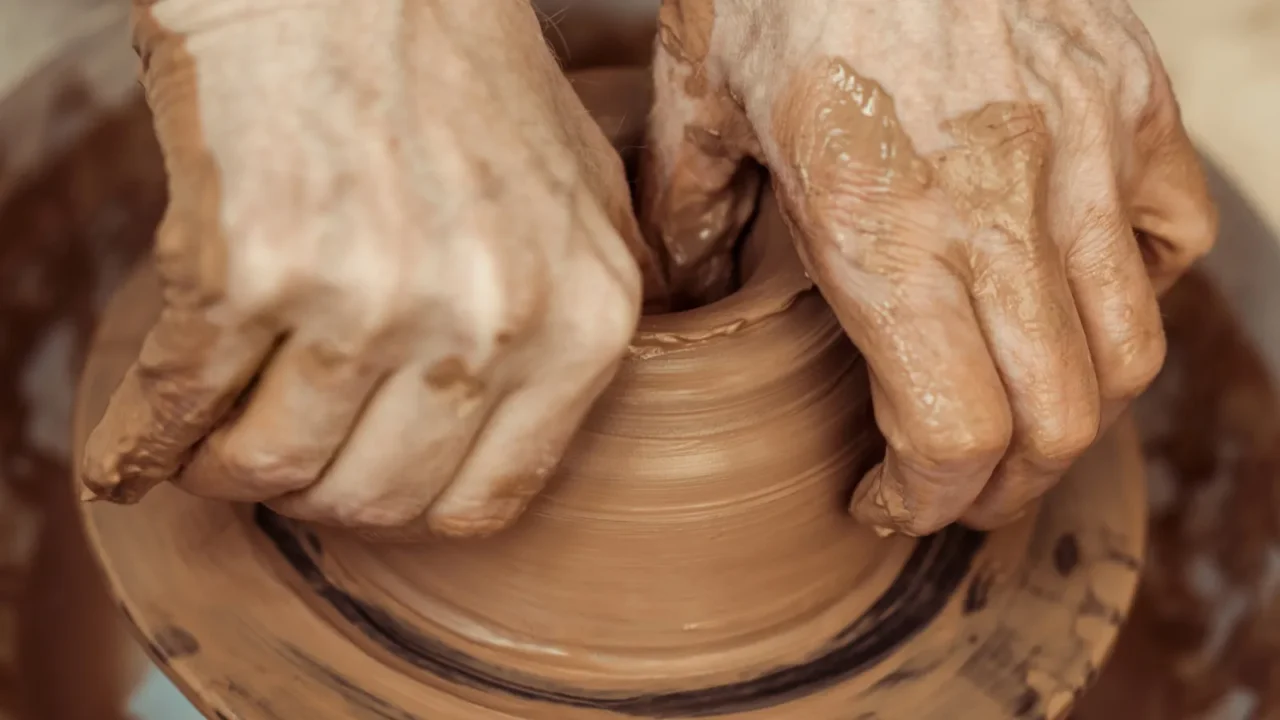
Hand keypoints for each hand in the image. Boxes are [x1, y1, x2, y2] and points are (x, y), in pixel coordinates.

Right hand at [80, 0, 654, 538]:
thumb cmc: (462, 75)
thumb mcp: (580, 197)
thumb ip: (579, 317)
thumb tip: (523, 430)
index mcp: (585, 321)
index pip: (481, 501)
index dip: (403, 508)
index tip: (360, 482)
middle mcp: (490, 321)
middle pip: (371, 499)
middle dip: (312, 492)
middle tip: (280, 447)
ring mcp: (373, 297)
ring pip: (272, 468)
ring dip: (227, 468)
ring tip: (216, 434)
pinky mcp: (253, 266)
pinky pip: (179, 408)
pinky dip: (140, 446)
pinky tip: (133, 452)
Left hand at [644, 0, 1215, 533]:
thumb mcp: (697, 96)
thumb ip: (687, 215)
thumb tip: (682, 300)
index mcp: (882, 222)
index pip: (951, 429)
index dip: (924, 499)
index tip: (885, 502)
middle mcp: (999, 202)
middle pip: (1055, 419)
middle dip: (1000, 486)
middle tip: (952, 488)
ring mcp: (1084, 148)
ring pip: (1129, 350)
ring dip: (1073, 412)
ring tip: (1016, 416)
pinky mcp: (1132, 99)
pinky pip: (1172, 241)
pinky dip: (1134, 293)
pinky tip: (1069, 289)